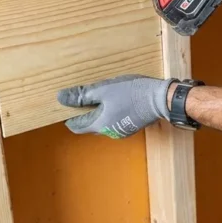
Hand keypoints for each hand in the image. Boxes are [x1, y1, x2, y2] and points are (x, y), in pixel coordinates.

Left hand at [57, 75, 174, 137]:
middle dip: (84, 114)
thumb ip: (82, 95)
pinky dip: (109, 114)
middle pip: (90, 126)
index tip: (66, 107)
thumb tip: (60, 98)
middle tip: (82, 99)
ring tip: (99, 97)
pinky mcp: (131, 126)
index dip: (69, 117)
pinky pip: (114, 122)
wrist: (161, 99)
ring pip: (103, 124)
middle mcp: (110, 132)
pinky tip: (114, 101)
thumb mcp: (103, 90)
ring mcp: (122, 131)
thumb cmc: (132, 93)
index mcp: (100, 125)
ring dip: (98, 113)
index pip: (77, 127)